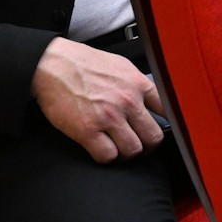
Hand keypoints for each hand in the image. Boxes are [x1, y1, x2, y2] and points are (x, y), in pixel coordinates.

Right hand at [31, 38, 165, 162]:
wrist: (53, 66)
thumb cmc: (84, 64)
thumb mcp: (121, 66)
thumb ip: (138, 85)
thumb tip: (152, 101)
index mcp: (138, 84)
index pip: (168, 110)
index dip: (166, 124)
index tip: (158, 128)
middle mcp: (127, 102)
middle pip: (153, 137)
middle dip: (148, 145)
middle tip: (140, 145)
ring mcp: (108, 118)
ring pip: (133, 150)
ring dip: (127, 153)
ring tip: (120, 148)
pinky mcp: (87, 131)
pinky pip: (107, 156)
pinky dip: (107, 156)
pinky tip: (102, 148)